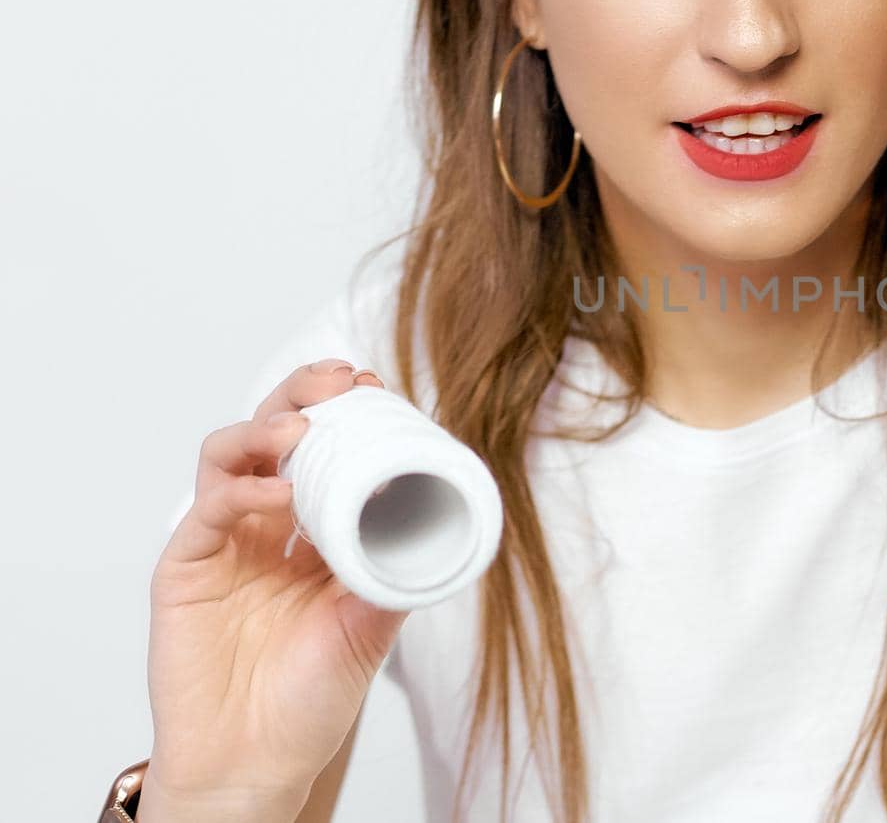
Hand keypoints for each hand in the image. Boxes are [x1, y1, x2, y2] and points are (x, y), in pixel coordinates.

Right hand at [144, 359, 405, 815]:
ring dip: (265, 431)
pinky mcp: (184, 568)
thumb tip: (441, 523)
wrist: (253, 767)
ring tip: (302, 433)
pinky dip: (239, 491)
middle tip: (337, 378)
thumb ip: (393, 576)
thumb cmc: (310, 702)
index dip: (346, 415)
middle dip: (303, 396)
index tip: (374, 387)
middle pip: (274, 436)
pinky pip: (206, 510)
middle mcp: (267, 528)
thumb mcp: (370, 631)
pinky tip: (273, 495)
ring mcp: (223, 543)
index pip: (328, 453)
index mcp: (315, 535)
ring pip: (230, 456)